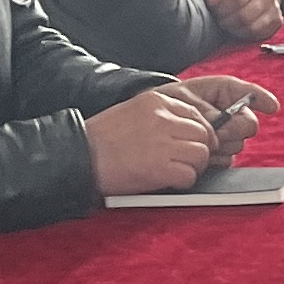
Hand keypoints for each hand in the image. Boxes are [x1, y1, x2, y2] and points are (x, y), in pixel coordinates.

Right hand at [85, 84, 219, 193]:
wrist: (80, 156)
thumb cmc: (102, 138)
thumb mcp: (133, 111)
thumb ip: (161, 115)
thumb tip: (190, 127)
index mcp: (156, 101)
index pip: (196, 113)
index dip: (201, 131)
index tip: (198, 142)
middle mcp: (162, 119)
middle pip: (203, 134)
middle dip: (200, 149)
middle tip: (187, 160)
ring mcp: (162, 143)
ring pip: (202, 154)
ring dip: (194, 166)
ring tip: (176, 170)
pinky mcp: (160, 169)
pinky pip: (189, 176)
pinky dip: (183, 181)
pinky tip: (168, 181)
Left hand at [178, 74, 279, 155]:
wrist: (155, 122)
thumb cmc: (169, 103)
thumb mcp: (182, 99)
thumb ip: (203, 110)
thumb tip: (220, 127)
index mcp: (224, 92)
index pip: (249, 94)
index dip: (262, 99)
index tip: (272, 107)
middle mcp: (231, 113)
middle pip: (249, 124)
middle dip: (234, 129)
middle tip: (217, 132)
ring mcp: (227, 134)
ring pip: (238, 144)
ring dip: (221, 145)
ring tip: (202, 140)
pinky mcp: (221, 153)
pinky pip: (228, 159)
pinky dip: (216, 158)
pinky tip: (203, 152)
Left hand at [205, 0, 283, 42]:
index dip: (224, 8)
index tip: (217, 12)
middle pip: (245, 15)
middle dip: (228, 22)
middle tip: (222, 21)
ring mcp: (275, 8)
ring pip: (253, 27)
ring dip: (237, 30)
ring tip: (230, 26)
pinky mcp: (277, 22)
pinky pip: (261, 34)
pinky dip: (248, 35)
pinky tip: (241, 30)